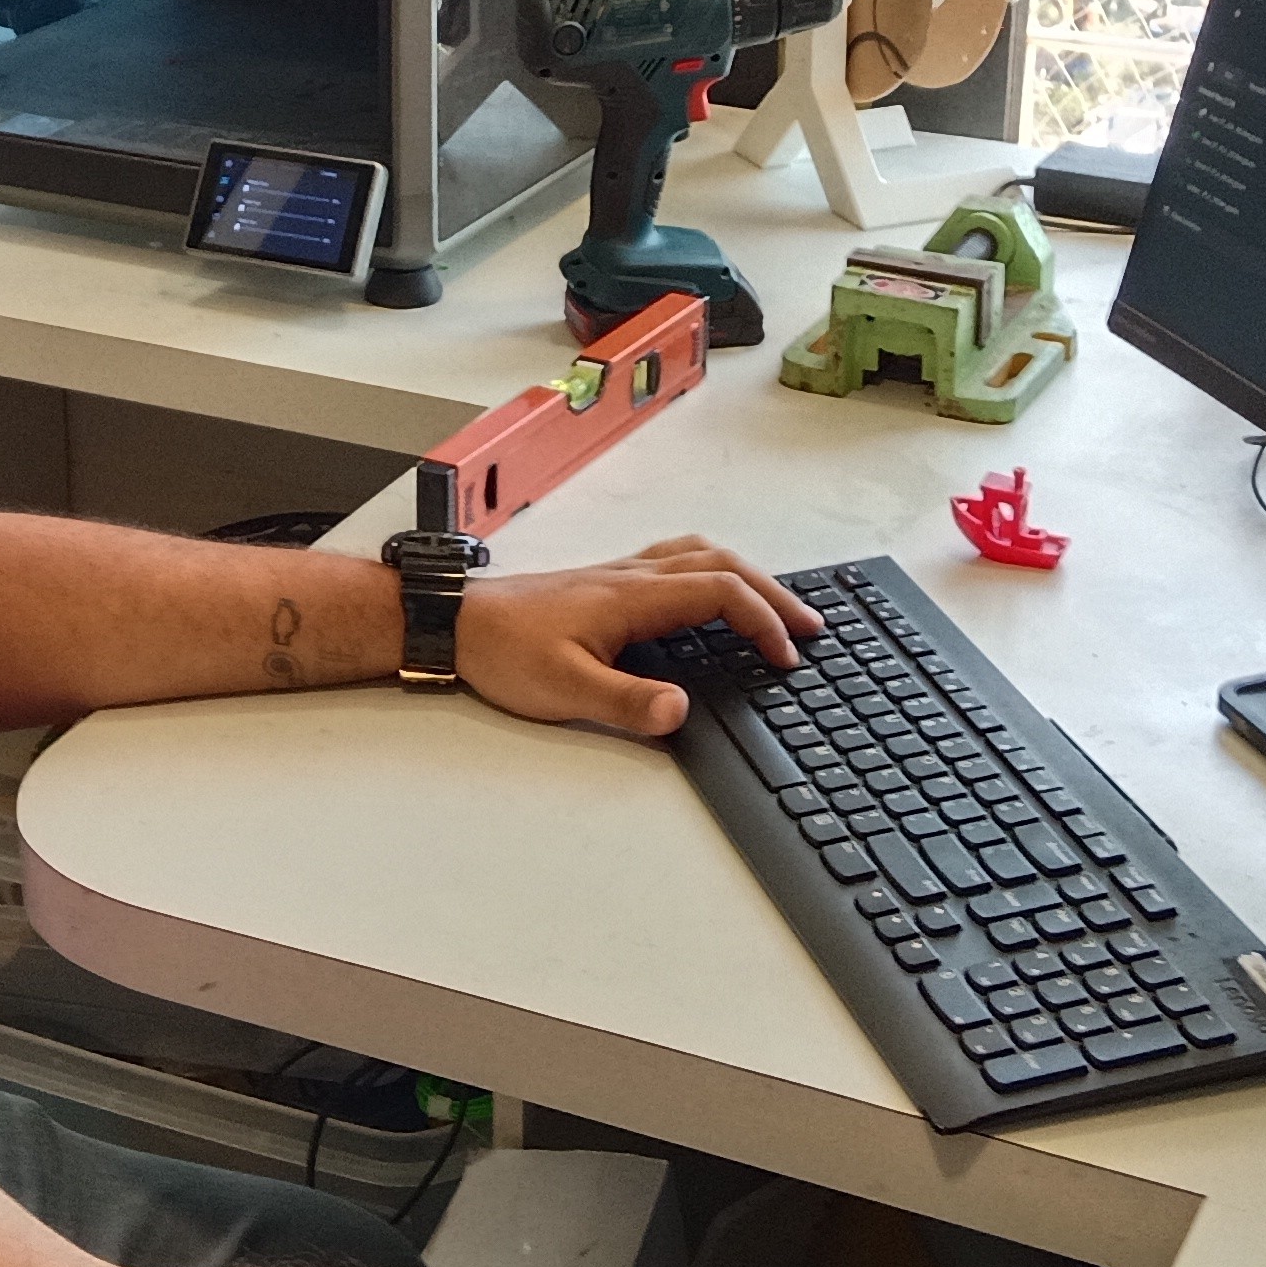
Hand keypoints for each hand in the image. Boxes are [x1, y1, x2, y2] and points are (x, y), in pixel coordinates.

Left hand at [452, 537, 820, 736]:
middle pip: (724, 564)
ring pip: (702, 554)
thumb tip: (679, 712)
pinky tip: (712, 591)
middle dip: (774, 594)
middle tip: (810, 626)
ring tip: (777, 605)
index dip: (763, 621)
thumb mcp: (564, 688)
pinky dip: (714, 570)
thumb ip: (625, 702)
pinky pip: (678, 560)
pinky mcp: (607, 581)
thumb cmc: (504, 651)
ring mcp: (620, 573)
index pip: (720, 592)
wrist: (454, 622)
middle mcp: (633, 575)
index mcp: (632, 597)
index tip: (786, 657)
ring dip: (748, 575)